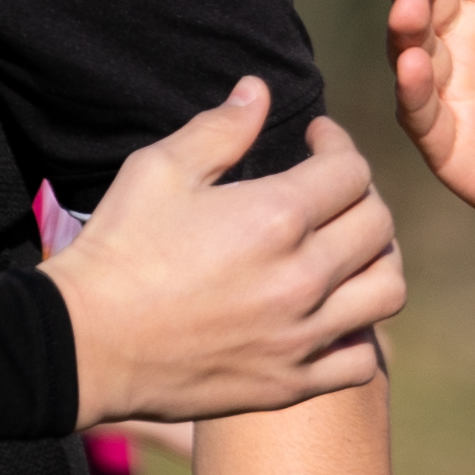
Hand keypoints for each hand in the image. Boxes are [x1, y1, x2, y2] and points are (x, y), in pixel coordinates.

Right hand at [44, 83, 403, 423]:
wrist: (86, 343)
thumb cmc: (119, 248)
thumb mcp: (159, 169)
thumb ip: (219, 129)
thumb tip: (258, 92)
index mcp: (275, 217)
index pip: (351, 170)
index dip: (337, 144)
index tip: (316, 141)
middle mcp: (302, 277)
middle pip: (378, 225)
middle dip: (360, 195)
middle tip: (330, 191)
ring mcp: (301, 335)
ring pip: (388, 289)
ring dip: (376, 260)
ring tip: (347, 249)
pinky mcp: (290, 382)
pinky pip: (362, 358)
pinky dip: (359, 332)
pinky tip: (329, 312)